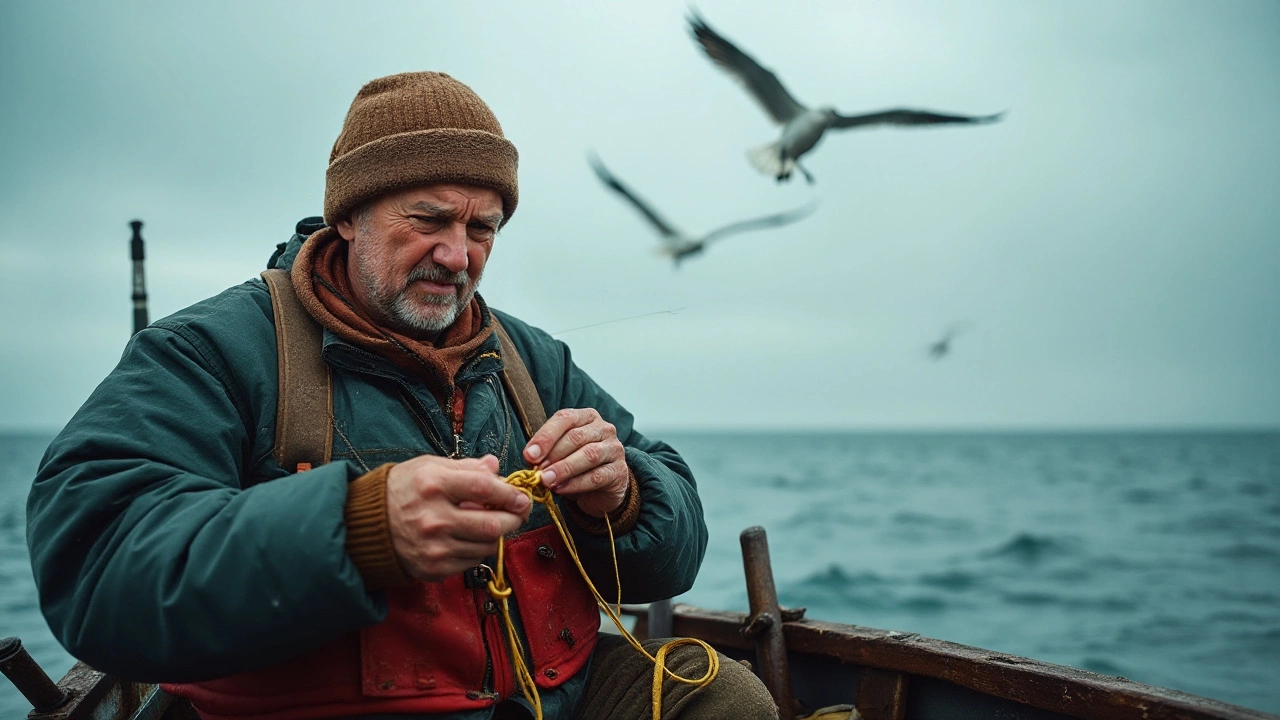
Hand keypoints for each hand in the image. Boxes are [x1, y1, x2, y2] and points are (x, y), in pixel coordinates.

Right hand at [385, 454, 531, 581]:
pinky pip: (471, 562)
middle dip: (514, 519)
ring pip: (486, 546)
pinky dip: (477, 550)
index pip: (485, 489)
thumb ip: (466, 467)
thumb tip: (495, 467)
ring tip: (491, 524)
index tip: (521, 497)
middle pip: (492, 524)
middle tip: (518, 513)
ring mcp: (434, 546)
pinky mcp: (433, 568)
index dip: (510, 494)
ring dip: (496, 535)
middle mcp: (434, 518)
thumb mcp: (429, 467)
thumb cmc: (401, 490)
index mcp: (433, 485)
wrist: (366, 526)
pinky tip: (469, 538)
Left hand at [523, 408, 628, 517]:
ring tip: (546, 480)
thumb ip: (547, 453)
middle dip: (553, 454)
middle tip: (537, 471)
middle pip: (576, 437)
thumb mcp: (560, 454)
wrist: (601, 490)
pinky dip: (575, 484)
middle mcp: (604, 429)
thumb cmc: (576, 467)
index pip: (565, 419)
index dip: (545, 436)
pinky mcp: (619, 471)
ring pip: (588, 455)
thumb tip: (531, 458)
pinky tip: (560, 489)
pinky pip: (596, 476)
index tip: (529, 455)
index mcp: (586, 417)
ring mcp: (614, 449)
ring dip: (564, 468)